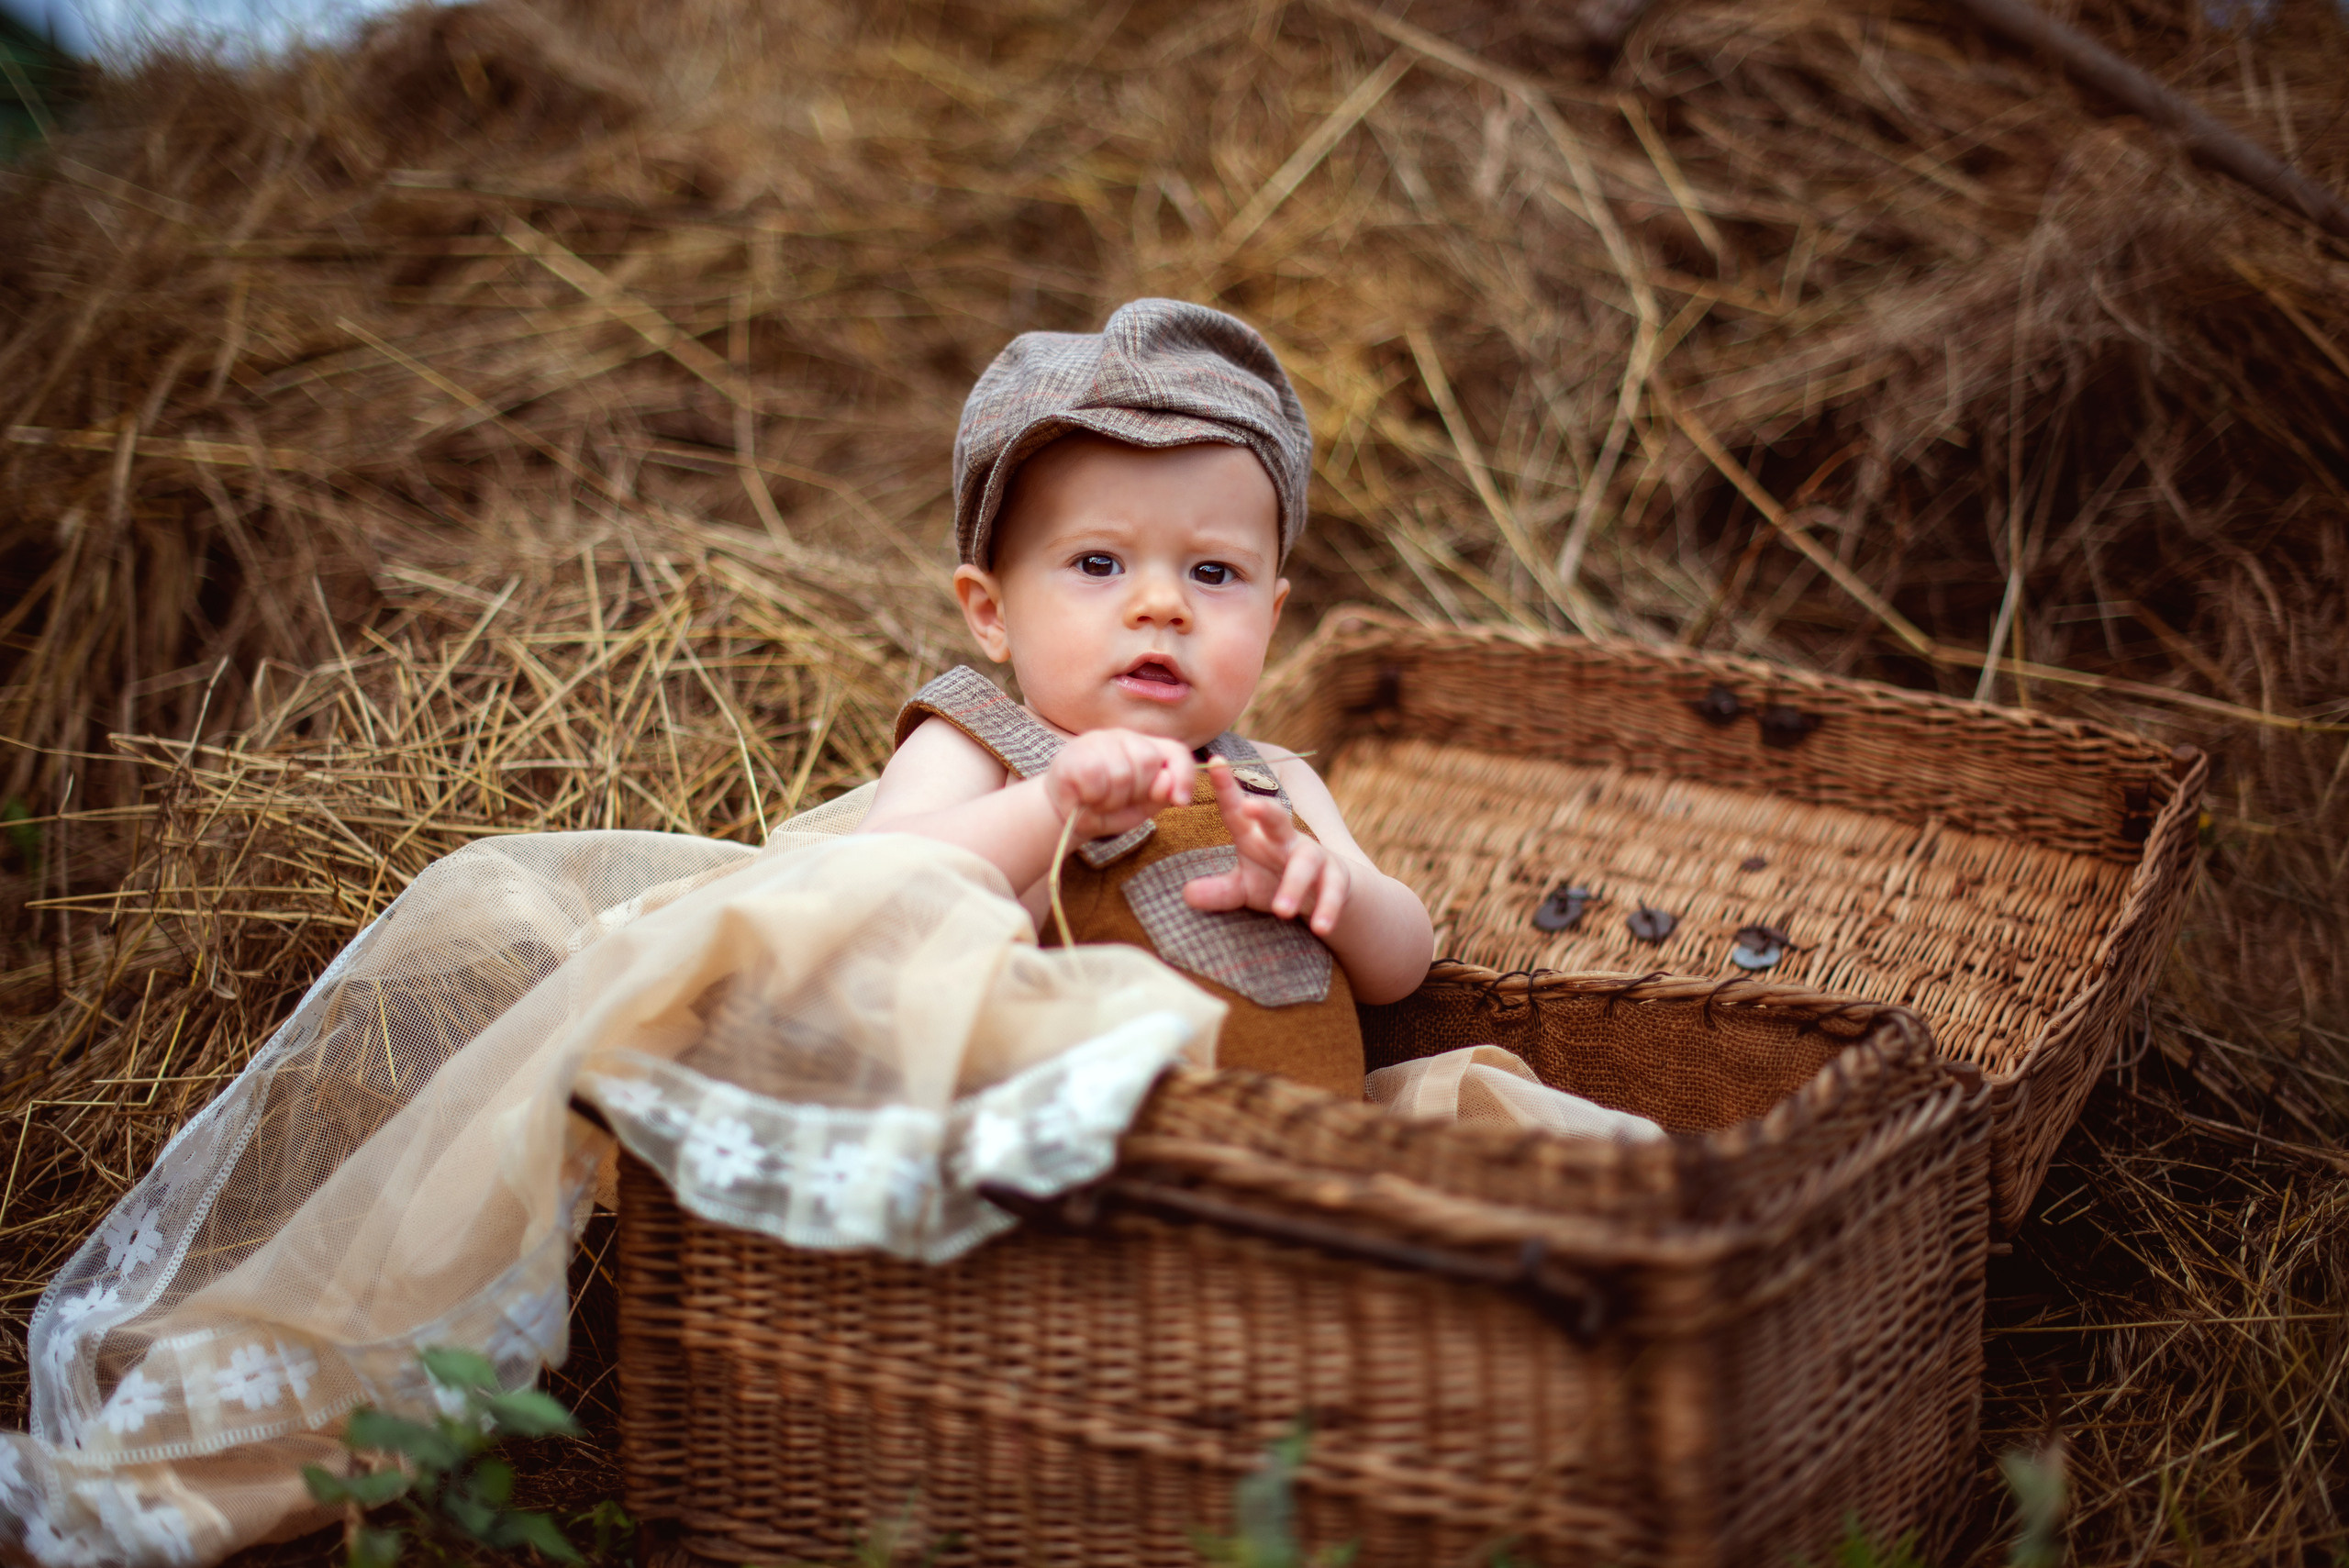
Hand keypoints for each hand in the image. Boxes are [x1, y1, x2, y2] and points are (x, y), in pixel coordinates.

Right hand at [1043, 729, 1195, 838]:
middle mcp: (1123, 737)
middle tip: (1117, 801)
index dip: (1184, 776)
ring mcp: (1096, 740)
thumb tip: (1169, 784)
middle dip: (1136, 792)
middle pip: (1148, 761)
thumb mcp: (1141, 807)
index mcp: (1146, 747)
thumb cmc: (1106, 809)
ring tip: (1100, 801)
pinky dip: (1092, 797)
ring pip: (1121, 772)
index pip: (1176, 752)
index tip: (1181, 801)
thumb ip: (1159, 795)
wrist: (1065, 815)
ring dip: (1111, 799)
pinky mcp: (1073, 753)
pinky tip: (1084, 796)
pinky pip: (1094, 778)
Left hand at [1182, 757, 1351, 935]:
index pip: (1236, 808)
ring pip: (1305, 862)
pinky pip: (1332, 891)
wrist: (1325, 891)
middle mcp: (1284, 838)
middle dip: (1265, 809)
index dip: (1226, 785)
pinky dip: (1327, 908)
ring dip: (1294, 885)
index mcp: (1255, 833)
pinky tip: (1320, 927)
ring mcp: (1312, 855)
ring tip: (1281, 910)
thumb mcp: (1242, 887)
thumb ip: (1218, 890)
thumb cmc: (1273, 879)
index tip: (1214, 761)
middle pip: (1276, 817)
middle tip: (1250, 806)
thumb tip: (1186, 895)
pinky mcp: (1336, 877)